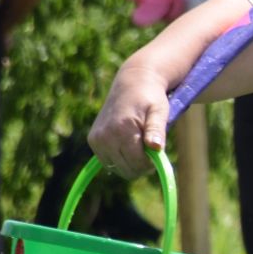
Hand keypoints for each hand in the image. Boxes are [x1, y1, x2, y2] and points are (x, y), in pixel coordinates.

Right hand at [89, 63, 169, 179]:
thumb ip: (156, 129)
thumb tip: (155, 147)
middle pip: (126, 169)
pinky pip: (109, 162)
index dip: (151, 163)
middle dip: (141, 165)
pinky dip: (120, 159)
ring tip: (139, 144)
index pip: (137, 162)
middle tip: (150, 149)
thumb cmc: (150, 98)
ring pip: (117, 168)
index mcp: (122, 128)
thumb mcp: (159, 111)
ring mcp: (96, 139)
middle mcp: (105, 135)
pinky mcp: (93, 140)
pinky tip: (128, 144)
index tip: (158, 153)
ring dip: (131, 163)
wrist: (131, 83)